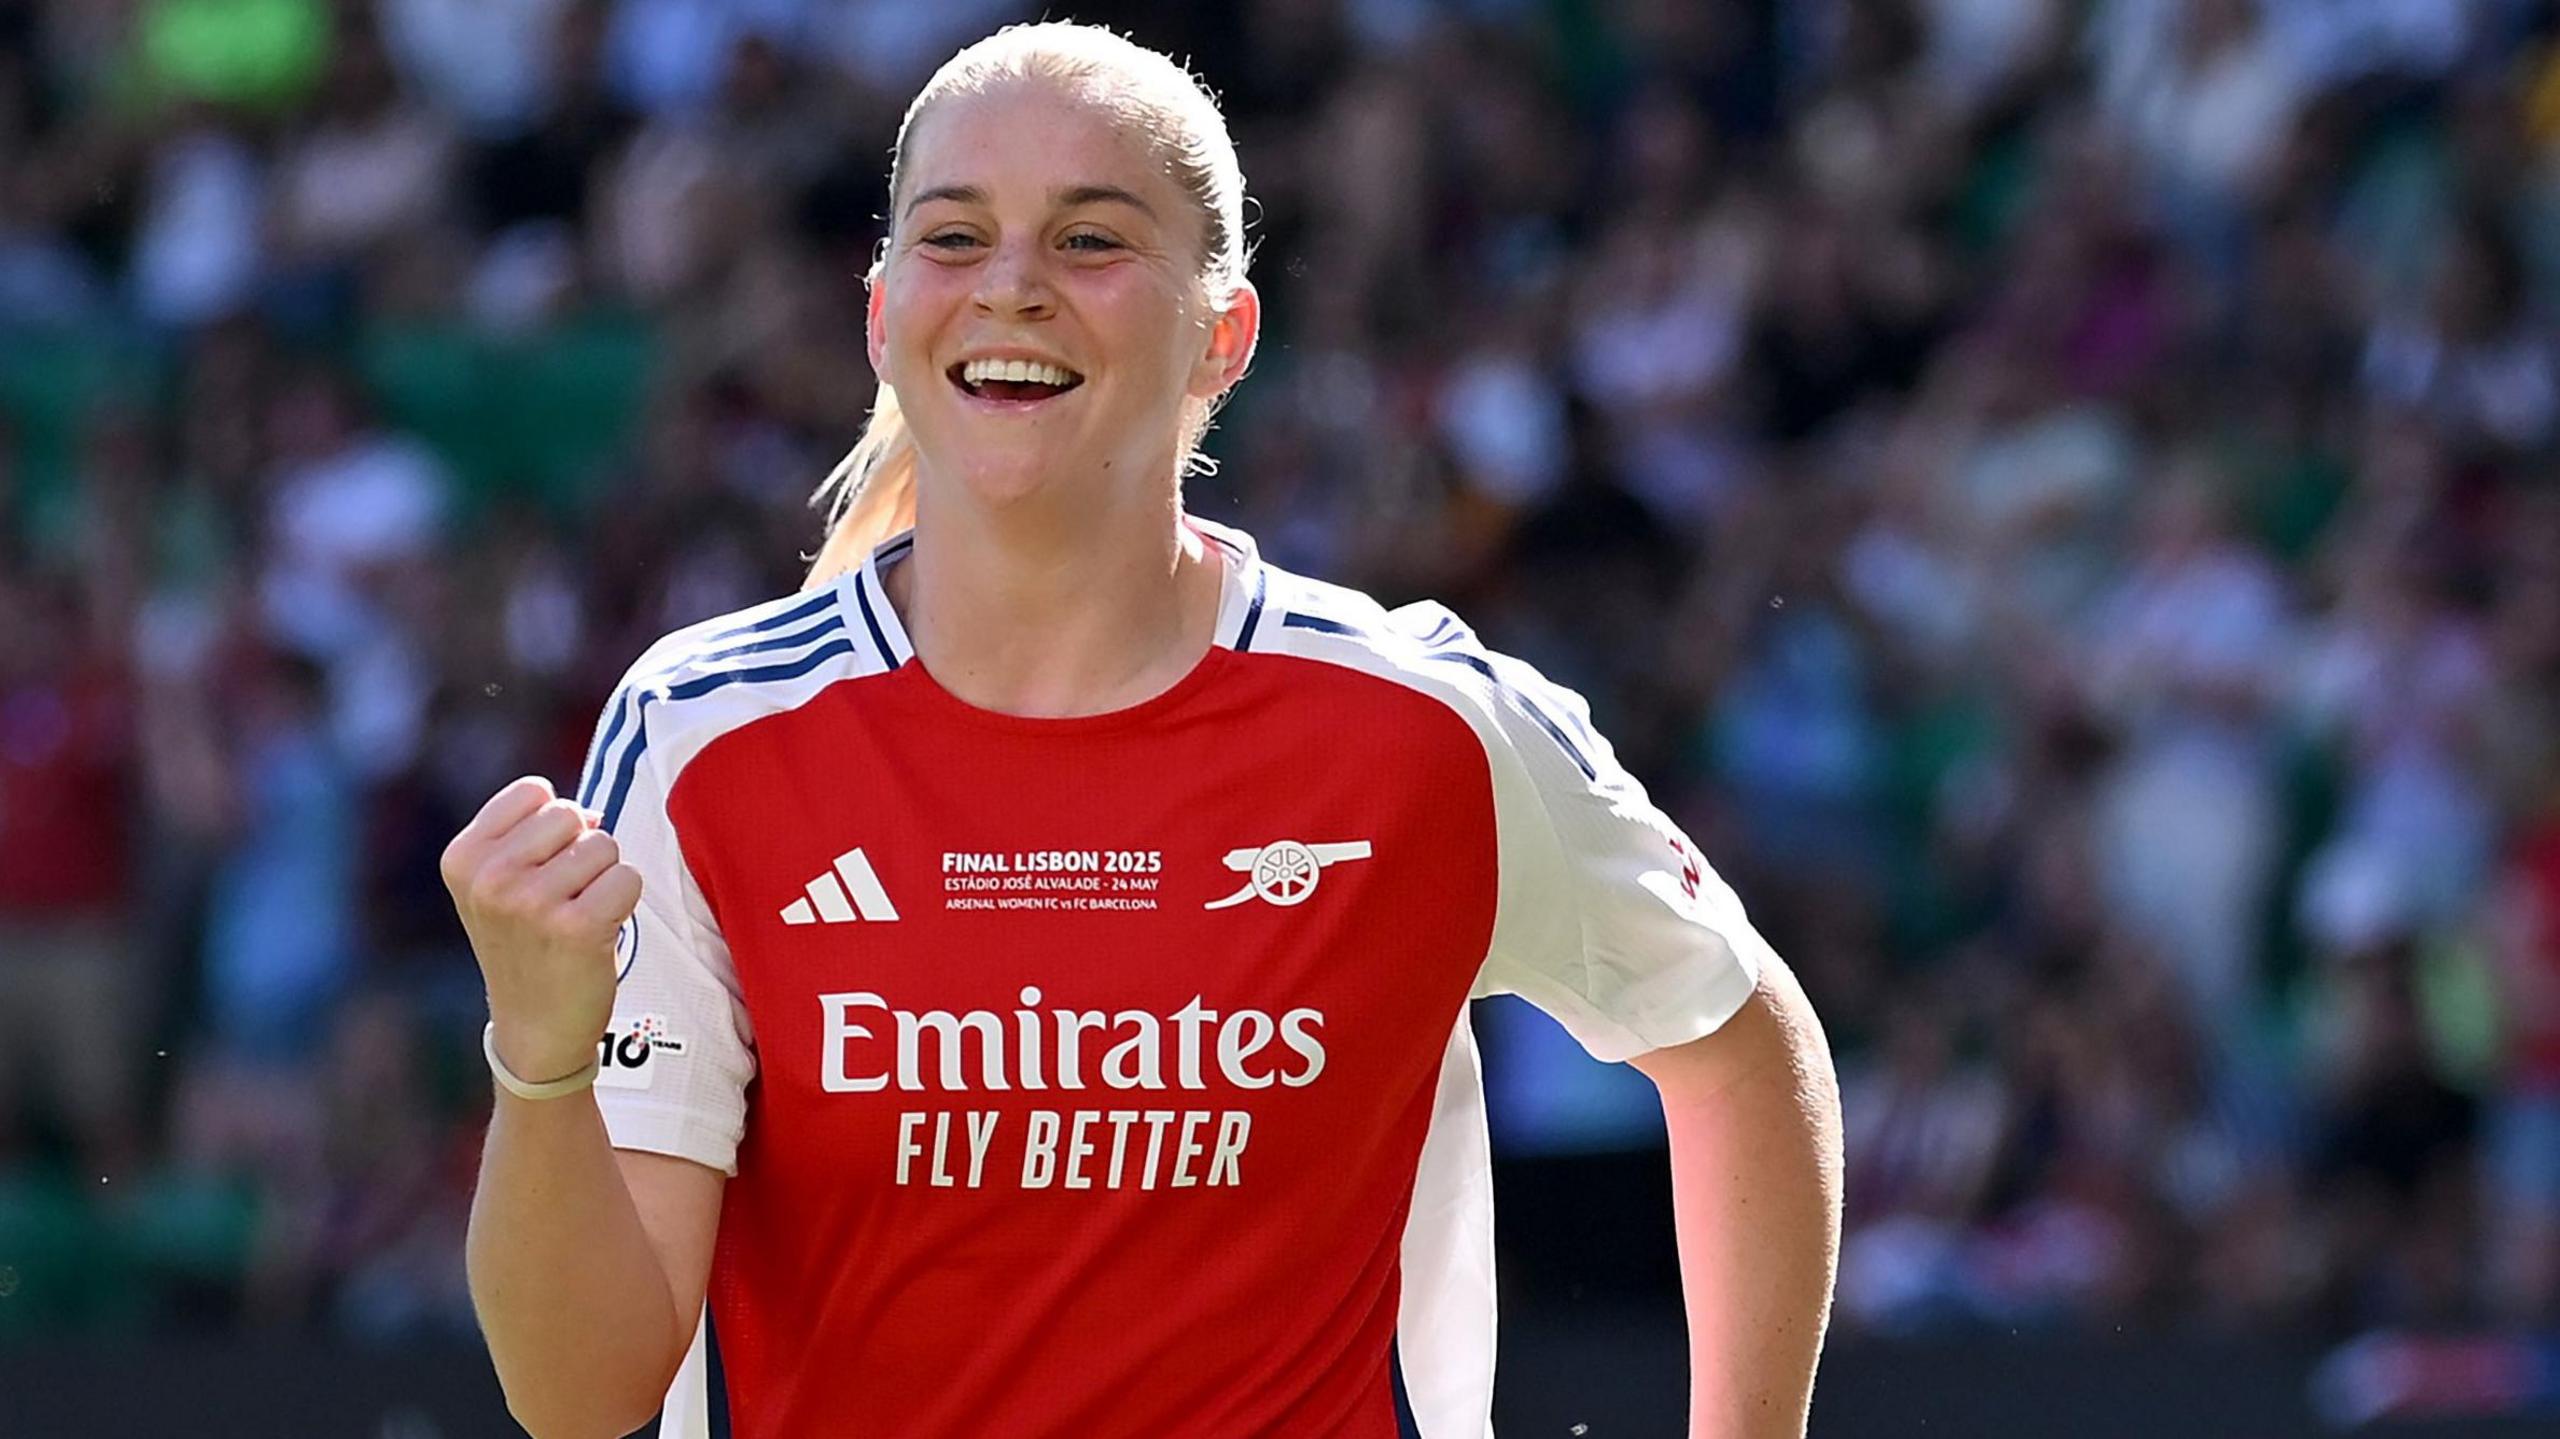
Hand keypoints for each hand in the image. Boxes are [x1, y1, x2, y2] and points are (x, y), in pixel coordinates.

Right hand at [442, 776, 641, 1081]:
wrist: (534, 1028)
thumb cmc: (525, 943)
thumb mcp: (496, 883)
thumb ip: (531, 833)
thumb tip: (591, 812)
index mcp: (463, 857)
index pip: (534, 791)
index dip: (552, 826)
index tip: (536, 870)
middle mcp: (490, 877)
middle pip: (572, 814)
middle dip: (580, 850)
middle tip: (560, 899)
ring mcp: (531, 902)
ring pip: (605, 845)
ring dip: (603, 879)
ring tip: (576, 917)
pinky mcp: (577, 926)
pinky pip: (629, 877)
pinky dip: (624, 902)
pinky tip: (597, 932)